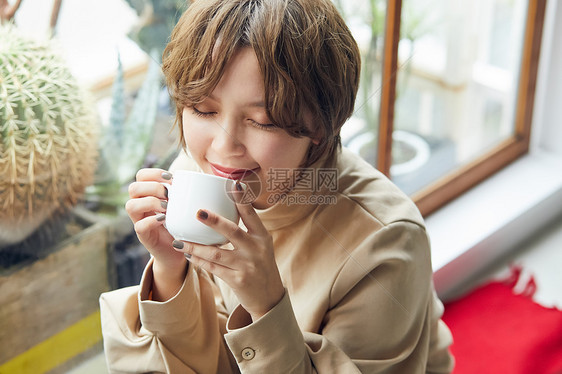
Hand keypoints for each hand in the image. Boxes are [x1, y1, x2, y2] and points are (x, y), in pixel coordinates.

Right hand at [126, 168, 186, 299]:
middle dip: (152, 186)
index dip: (154, 173)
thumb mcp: (191, 205)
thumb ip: (196, 191)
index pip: (141, 175)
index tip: (172, 178)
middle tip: (170, 193)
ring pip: (131, 205)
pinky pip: (140, 225)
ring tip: (168, 206)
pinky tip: (165, 219)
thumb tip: (222, 178)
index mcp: (151, 194)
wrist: (185, 251)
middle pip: (133, 188)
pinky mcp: (144, 237)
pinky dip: (152, 220)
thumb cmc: (189, 223)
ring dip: (151, 202)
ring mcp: (140, 221)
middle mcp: (142, 206)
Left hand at [173, 199, 284, 321]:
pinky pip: (213, 267)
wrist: (268, 296)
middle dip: (214, 221)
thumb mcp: (261, 244)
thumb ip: (247, 229)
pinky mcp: (237, 280)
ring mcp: (246, 265)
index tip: (233, 184)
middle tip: (198, 212)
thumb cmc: (260, 264)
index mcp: (262, 236)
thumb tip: (225, 206)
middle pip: (233, 232)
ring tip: (179, 239)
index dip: (242, 199)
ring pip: (216, 253)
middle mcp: (256, 249)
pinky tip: (187, 254)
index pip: (251, 215)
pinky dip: (198, 260)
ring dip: (195, 246)